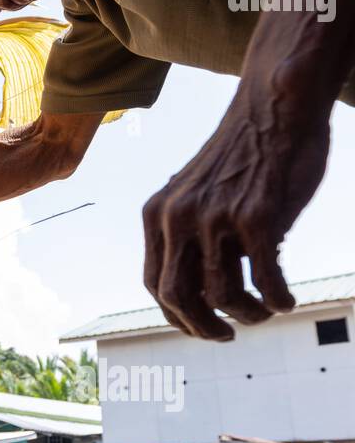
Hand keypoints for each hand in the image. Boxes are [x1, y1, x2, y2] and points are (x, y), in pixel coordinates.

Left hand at [142, 86, 329, 338]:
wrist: (275, 106)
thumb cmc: (243, 153)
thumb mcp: (197, 193)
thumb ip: (190, 232)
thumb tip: (200, 288)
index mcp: (157, 213)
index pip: (155, 283)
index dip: (176, 315)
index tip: (200, 327)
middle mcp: (177, 217)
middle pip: (178, 298)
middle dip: (202, 328)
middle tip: (227, 336)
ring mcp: (215, 218)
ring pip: (224, 296)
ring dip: (248, 316)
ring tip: (265, 312)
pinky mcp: (256, 217)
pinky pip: (265, 281)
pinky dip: (277, 299)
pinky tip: (287, 300)